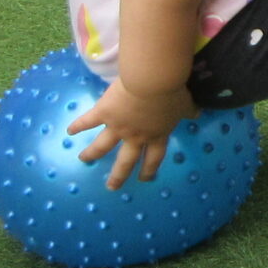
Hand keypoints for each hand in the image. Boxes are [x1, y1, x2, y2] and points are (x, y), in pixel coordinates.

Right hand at [69, 78, 197, 189]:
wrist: (152, 81)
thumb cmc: (173, 92)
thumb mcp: (186, 104)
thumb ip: (189, 111)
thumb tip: (197, 114)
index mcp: (157, 135)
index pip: (154, 158)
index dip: (149, 170)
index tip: (145, 179)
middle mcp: (136, 136)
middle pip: (126, 161)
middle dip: (119, 175)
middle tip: (112, 186)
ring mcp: (118, 127)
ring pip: (102, 146)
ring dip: (92, 153)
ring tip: (83, 159)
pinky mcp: (104, 113)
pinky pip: (88, 121)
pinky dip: (78, 125)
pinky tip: (69, 130)